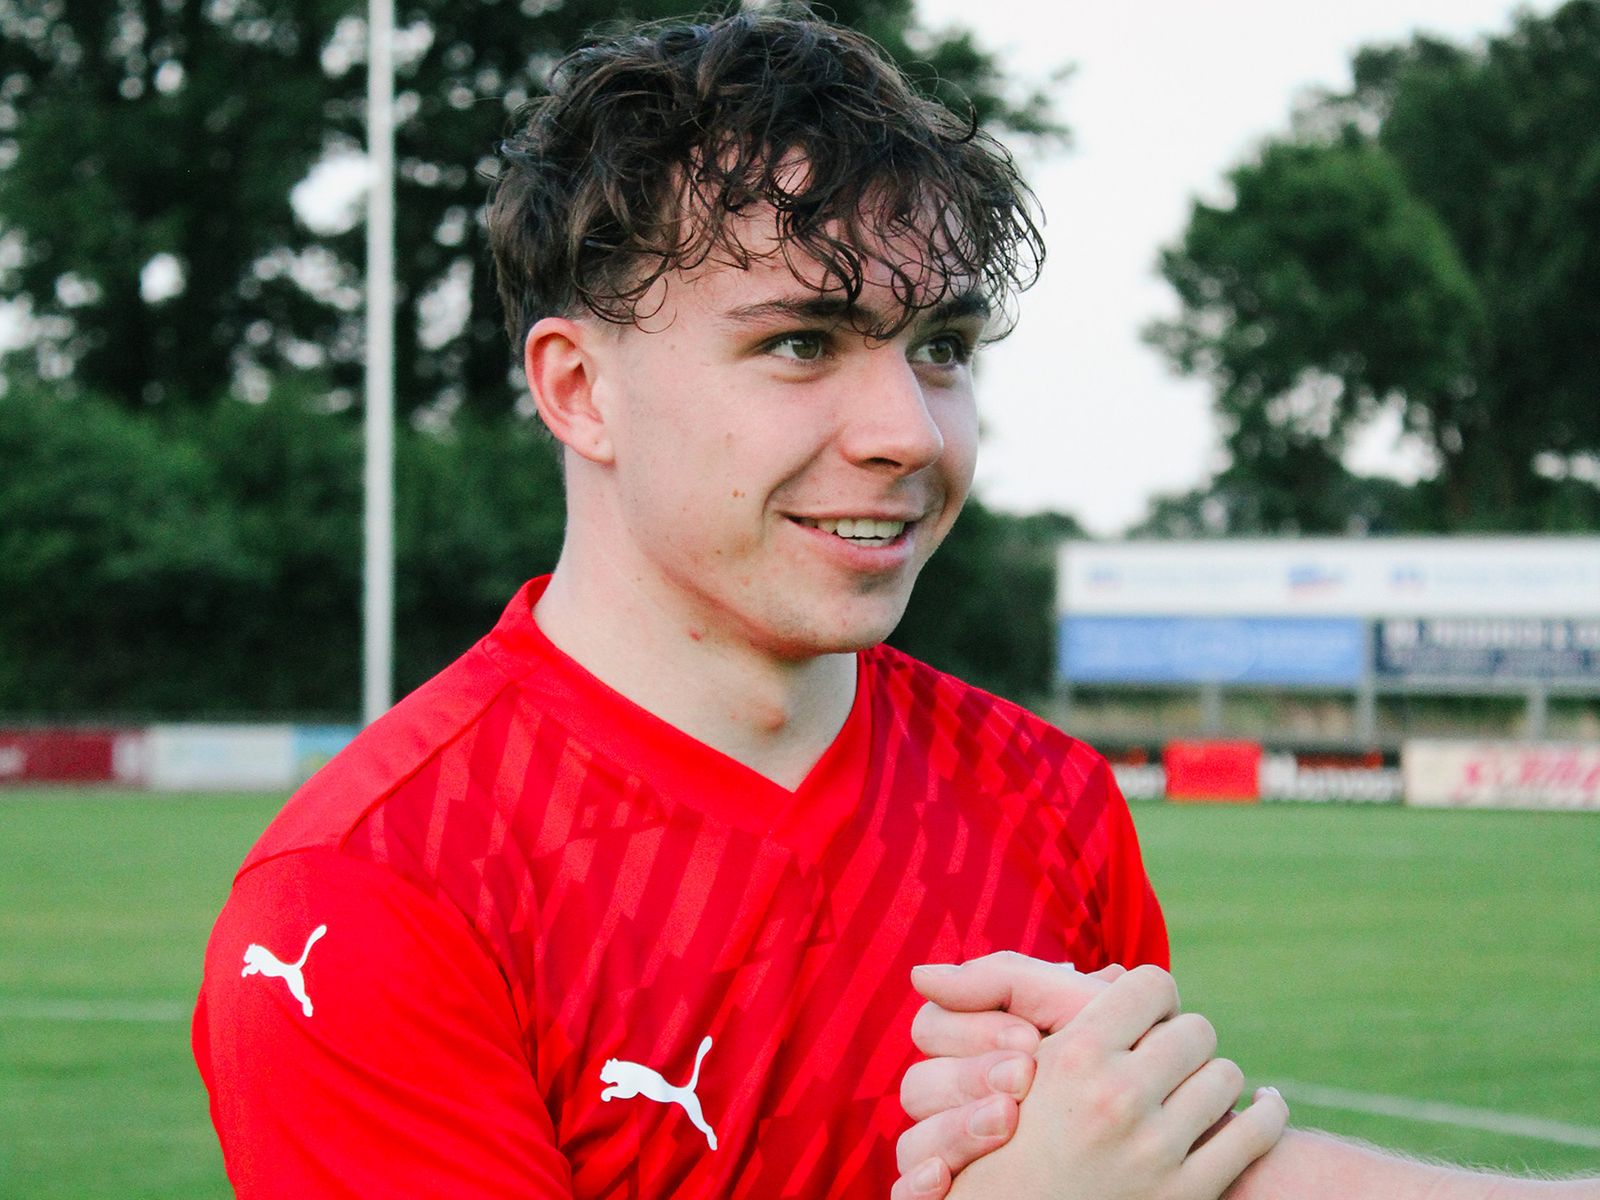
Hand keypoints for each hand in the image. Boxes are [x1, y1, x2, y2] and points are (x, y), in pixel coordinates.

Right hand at [892, 954, 1123, 1197]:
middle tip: (1024, 1077)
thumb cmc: (1118, 1065)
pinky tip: (943, 1181)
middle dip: (970, 1076)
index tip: (1031, 1040)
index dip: (973, 1028)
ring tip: (1007, 1122)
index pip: (930, 1028)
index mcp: (971, 1055)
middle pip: (916, 1084)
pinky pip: (908, 1192)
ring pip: (909, 1142)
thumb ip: (1016, 979)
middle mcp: (955, 1107)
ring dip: (953, 1130)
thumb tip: (924, 975)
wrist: (1145, 1137)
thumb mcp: (1073, 1014)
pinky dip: (919, 1185)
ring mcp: (952, 1158)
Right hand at [949, 965, 1286, 1199]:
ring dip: (1213, 1079)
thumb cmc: (1007, 1139)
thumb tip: (1116, 972)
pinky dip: (1266, 1114)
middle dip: (1183, 1040)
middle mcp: (1118, 1097)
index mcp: (1075, 1055)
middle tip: (1167, 1060)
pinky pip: (1257, 1132)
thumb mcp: (1019, 1066)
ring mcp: (1156, 1149)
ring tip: (1194, 1090)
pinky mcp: (1188, 1193)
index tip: (1144, 1020)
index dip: (1153, 999)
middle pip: (1196, 1029)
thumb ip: (1065, 1015)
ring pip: (1227, 1076)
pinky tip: (1260, 1107)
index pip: (1153, 984)